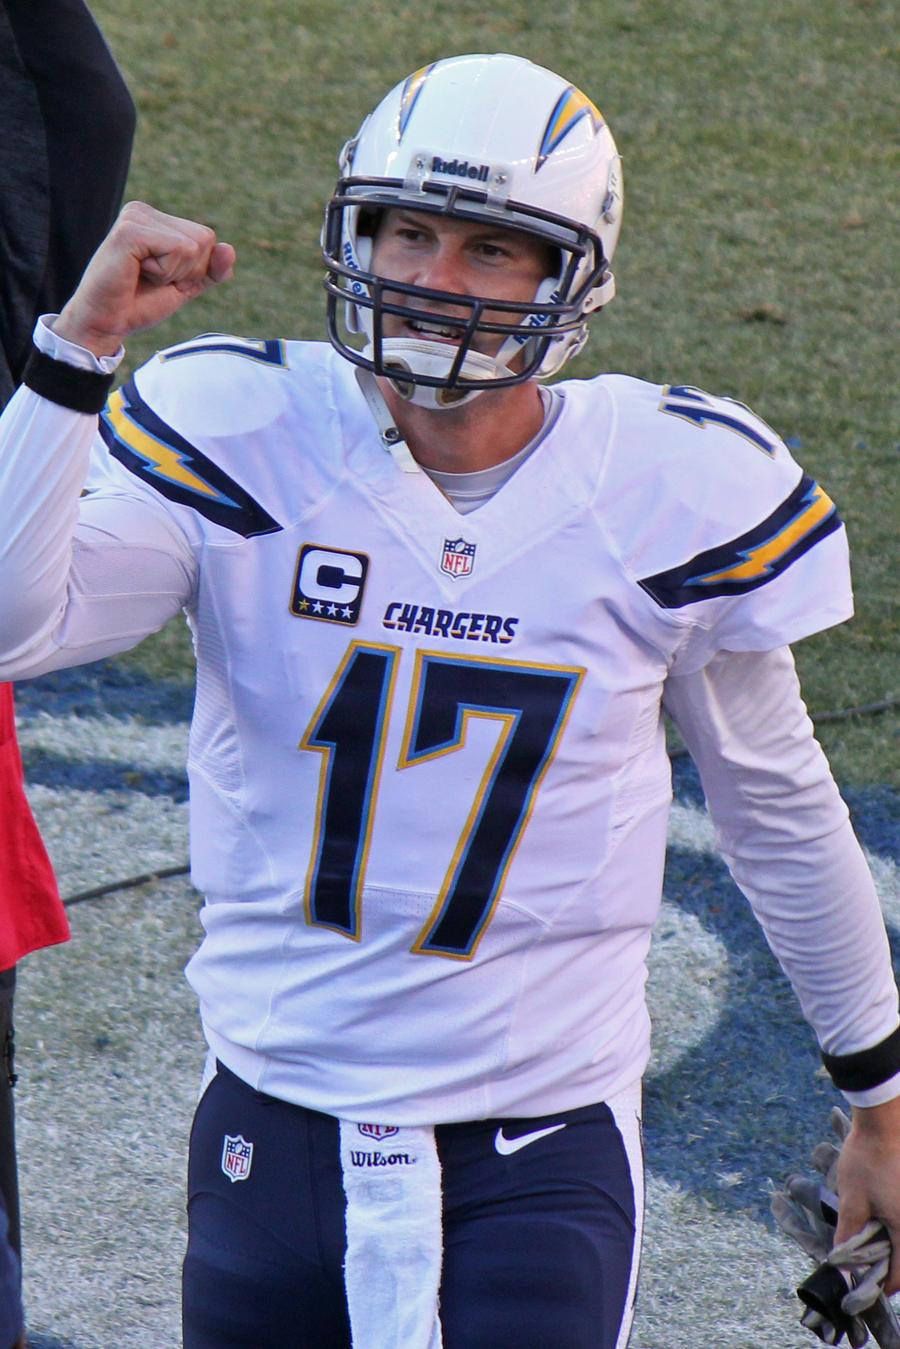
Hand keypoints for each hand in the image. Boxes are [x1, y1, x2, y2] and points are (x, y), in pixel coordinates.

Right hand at [53, 201, 235, 356]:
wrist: (107, 323)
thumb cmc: (140, 304)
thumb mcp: (185, 286)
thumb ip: (211, 269)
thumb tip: (229, 249)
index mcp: (156, 219)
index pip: (208, 239)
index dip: (194, 269)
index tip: (160, 278)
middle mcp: (144, 211)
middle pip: (205, 239)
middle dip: (186, 271)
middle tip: (151, 279)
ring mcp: (136, 217)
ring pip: (193, 246)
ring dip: (173, 273)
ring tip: (142, 276)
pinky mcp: (130, 230)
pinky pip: (178, 250)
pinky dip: (164, 272)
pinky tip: (137, 272)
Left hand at [836, 1096, 899, 1295]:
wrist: (885, 1118)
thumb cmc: (868, 1157)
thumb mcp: (851, 1198)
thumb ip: (847, 1233)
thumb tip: (841, 1262)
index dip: (883, 1286)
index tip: (866, 1289)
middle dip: (888, 1265)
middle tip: (864, 1265)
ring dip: (891, 1243)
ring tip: (869, 1240)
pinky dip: (894, 1225)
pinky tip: (879, 1217)